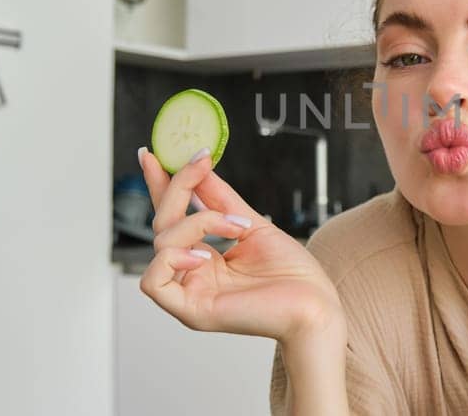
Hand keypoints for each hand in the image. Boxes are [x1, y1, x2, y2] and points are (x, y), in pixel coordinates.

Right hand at [137, 147, 343, 342]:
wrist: (316, 305)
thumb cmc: (292, 274)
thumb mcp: (252, 225)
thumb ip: (221, 200)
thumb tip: (199, 167)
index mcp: (203, 258)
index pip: (171, 218)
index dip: (159, 187)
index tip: (151, 155)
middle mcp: (192, 275)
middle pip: (162, 224)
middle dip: (178, 188)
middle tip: (199, 164)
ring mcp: (189, 293)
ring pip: (161, 244)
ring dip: (195, 223)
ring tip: (233, 227)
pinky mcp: (192, 311)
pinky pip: (153, 282)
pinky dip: (172, 259)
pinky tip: (201, 254)